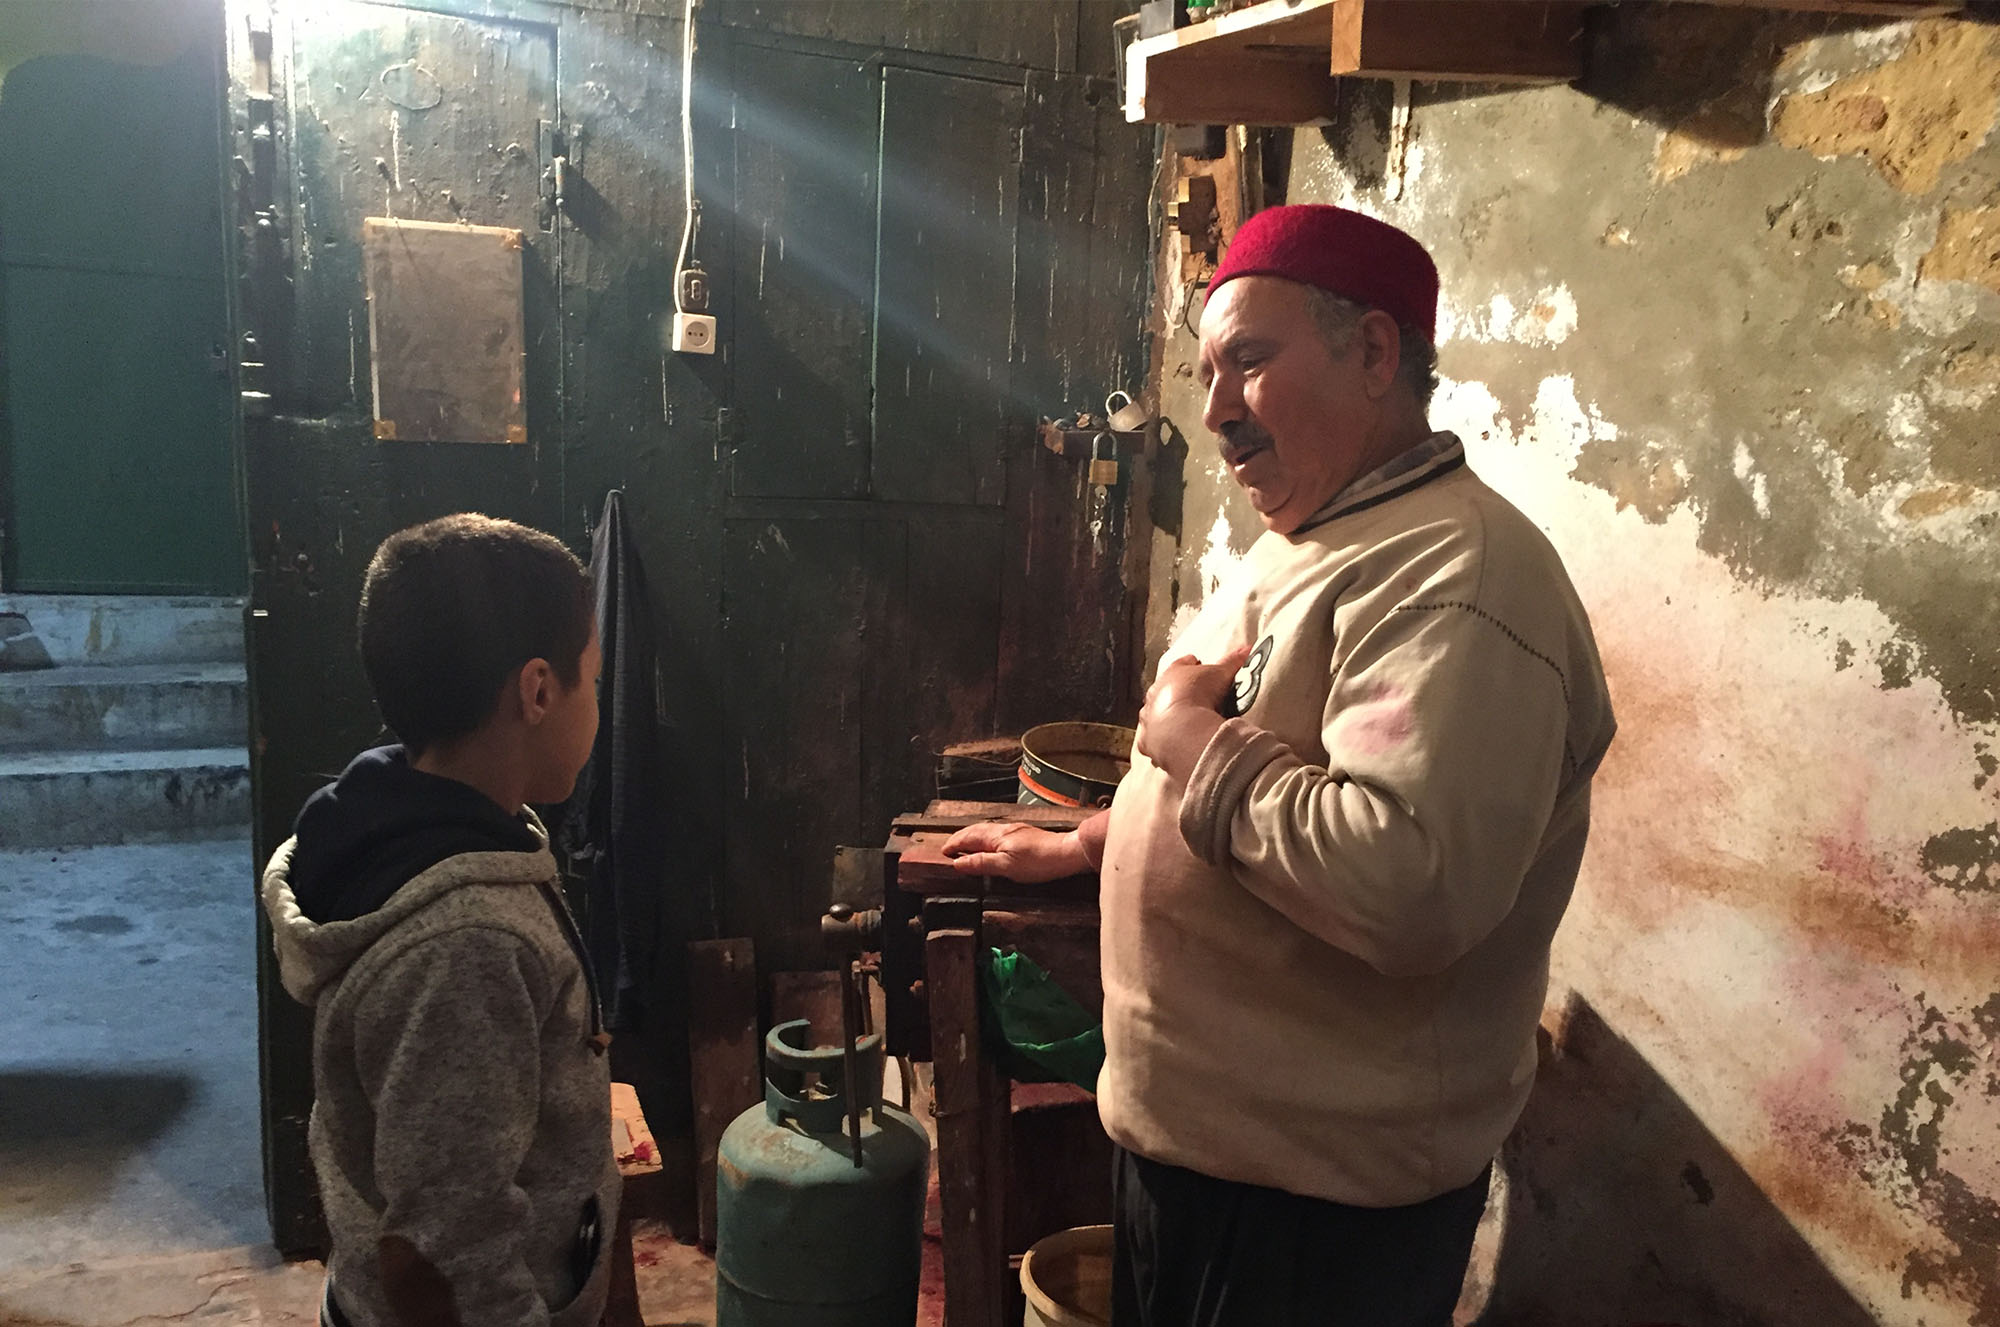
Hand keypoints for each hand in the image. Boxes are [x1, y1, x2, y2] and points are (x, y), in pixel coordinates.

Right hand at [941, 822, 1089, 881]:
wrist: (1067, 853)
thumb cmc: (1038, 861)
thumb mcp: (1006, 867)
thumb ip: (981, 863)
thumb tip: (958, 862)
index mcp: (996, 836)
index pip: (967, 837)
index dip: (954, 844)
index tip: (943, 852)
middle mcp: (1003, 829)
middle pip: (975, 830)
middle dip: (960, 838)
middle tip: (949, 847)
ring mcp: (1015, 831)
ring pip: (986, 831)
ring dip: (972, 837)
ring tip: (965, 845)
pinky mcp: (1024, 835)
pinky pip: (996, 834)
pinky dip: (985, 839)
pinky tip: (991, 845)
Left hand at [1136, 647, 1248, 774]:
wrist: (1181, 728)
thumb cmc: (1199, 694)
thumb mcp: (1221, 674)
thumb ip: (1233, 661)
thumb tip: (1248, 648)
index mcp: (1171, 674)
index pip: (1181, 665)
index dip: (1191, 664)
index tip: (1197, 663)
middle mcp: (1155, 694)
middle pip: (1165, 689)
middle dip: (1176, 691)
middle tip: (1192, 697)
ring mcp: (1148, 718)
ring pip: (1154, 714)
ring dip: (1165, 716)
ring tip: (1181, 722)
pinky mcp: (1148, 741)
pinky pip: (1152, 740)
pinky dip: (1160, 741)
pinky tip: (1169, 745)